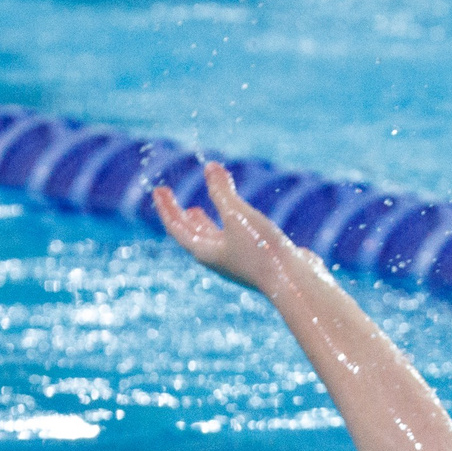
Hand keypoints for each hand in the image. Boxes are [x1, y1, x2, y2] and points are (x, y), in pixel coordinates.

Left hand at [152, 160, 316, 292]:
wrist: (294, 282)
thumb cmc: (261, 250)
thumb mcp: (237, 215)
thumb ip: (222, 191)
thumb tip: (210, 167)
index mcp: (206, 252)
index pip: (177, 228)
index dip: (166, 208)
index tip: (158, 191)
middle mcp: (218, 259)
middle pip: (191, 235)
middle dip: (180, 216)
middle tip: (168, 197)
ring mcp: (237, 261)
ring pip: (212, 239)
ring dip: (202, 224)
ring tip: (196, 211)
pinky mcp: (256, 260)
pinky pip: (233, 240)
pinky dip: (226, 226)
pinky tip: (235, 221)